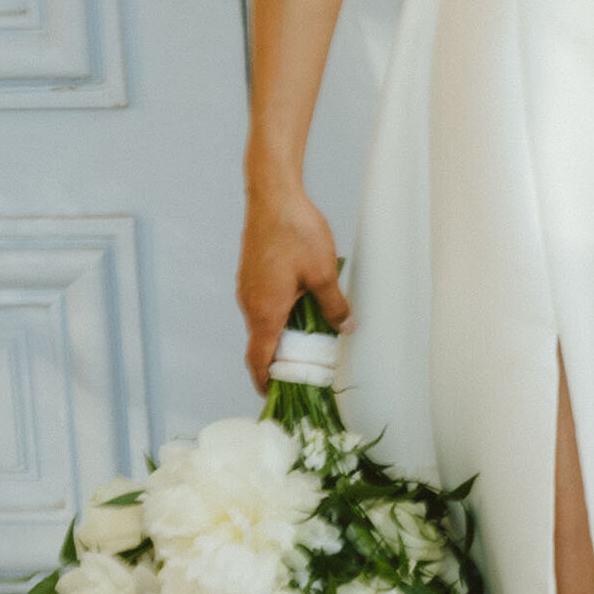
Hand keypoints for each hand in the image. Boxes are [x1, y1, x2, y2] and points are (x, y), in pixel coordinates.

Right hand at [237, 186, 351, 391]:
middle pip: (260, 346)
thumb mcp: (324, 274)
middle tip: (301, 375)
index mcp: (265, 311)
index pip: (259, 360)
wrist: (273, 194)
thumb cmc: (296, 232)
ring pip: (261, 324)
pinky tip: (299, 310)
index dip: (265, 384)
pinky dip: (277, 318)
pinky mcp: (251, 274)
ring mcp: (247, 288)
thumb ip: (334, 306)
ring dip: (279, 339)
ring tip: (306, 345)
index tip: (275, 399)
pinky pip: (262, 306)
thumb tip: (345, 328)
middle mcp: (250, 303)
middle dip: (277, 365)